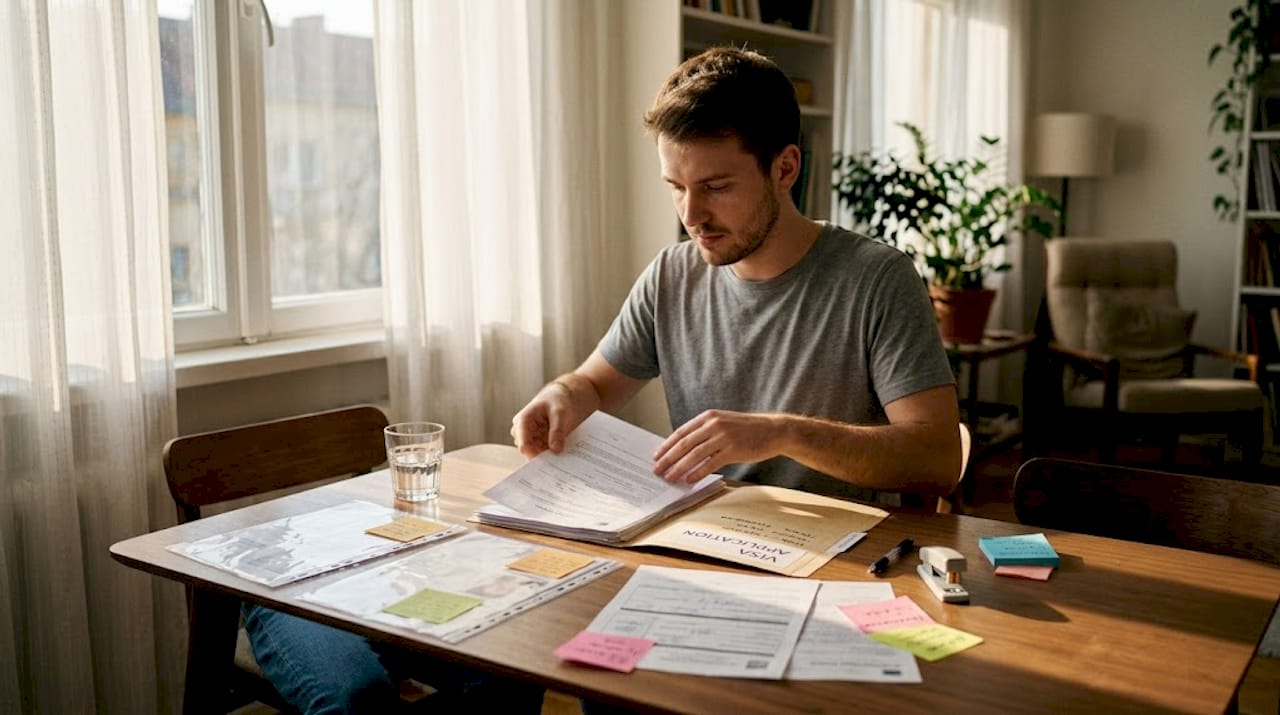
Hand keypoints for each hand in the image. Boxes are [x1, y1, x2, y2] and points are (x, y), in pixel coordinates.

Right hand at [511, 380, 584, 458]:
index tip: (550, 464)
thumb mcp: (560, 413)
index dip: (535, 456)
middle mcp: (521, 431)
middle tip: (559, 463)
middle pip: (529, 451)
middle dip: (543, 457)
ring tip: (562, 455)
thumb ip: (557, 431)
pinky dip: (551, 454)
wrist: (560, 397)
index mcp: (523, 420)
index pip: (524, 445)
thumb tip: (556, 450)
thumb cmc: (557, 400)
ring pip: (535, 453)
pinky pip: (541, 452)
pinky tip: (561, 453)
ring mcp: (528, 437)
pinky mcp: (535, 441)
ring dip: (548, 456)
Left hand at [652, 410, 781, 483]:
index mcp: (708, 417)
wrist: (772, 430)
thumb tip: (684, 450)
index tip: (656, 457)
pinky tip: (689, 480)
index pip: (681, 432)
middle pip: (684, 443)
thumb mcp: (723, 423)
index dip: (666, 446)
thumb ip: (705, 433)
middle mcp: (713, 424)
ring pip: (694, 454)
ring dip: (679, 467)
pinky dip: (697, 473)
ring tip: (669, 477)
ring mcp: (723, 436)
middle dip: (668, 458)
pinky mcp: (733, 449)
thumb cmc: (747, 430)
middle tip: (657, 470)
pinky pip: (710, 463)